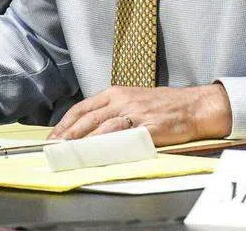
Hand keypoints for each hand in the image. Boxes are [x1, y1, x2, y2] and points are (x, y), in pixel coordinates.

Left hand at [49, 83, 231, 145]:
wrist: (192, 106)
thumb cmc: (162, 105)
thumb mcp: (132, 100)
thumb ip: (111, 110)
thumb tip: (88, 127)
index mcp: (116, 93)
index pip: (82, 107)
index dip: (65, 123)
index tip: (53, 136)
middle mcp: (122, 101)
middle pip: (88, 118)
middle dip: (68, 134)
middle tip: (55, 147)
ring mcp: (135, 114)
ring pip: (102, 127)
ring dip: (84, 142)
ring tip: (70, 152)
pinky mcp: (148, 128)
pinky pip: (125, 138)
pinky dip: (109, 145)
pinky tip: (98, 153)